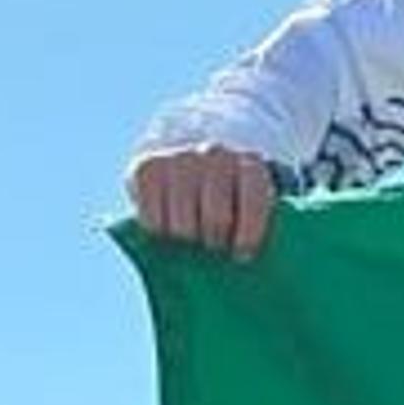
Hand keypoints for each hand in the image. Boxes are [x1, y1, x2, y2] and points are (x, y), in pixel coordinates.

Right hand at [130, 145, 278, 261]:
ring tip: (192, 234)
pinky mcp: (147, 168)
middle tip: (214, 245)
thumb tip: (254, 259)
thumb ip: (256, 216)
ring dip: (187, 238)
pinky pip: (152, 220)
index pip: (254, 204)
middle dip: (216, 241)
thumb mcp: (248, 191)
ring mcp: (180, 159)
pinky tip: (167, 225)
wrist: (182, 145)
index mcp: (249, 163)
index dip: (249, 237)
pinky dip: (159, 231)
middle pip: (216, 220)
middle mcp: (215, 155)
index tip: (242, 256)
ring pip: (182, 226)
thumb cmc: (224, 184)